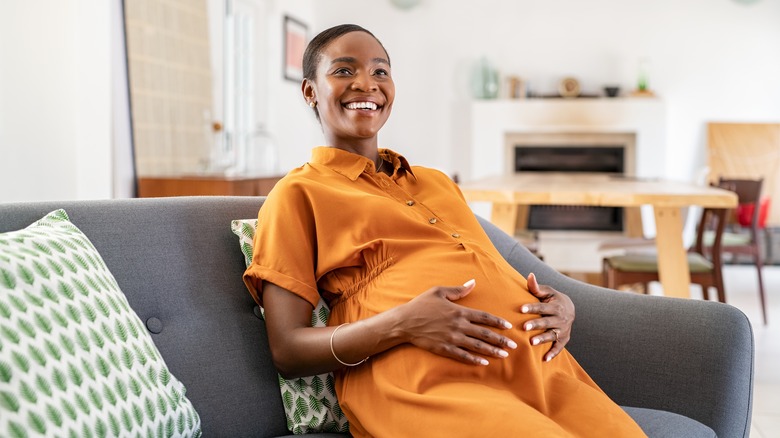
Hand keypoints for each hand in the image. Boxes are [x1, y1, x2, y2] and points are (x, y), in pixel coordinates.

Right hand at [400, 280, 516, 365]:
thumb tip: (473, 282)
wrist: (404, 322)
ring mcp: (452, 338)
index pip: (484, 317)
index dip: (498, 322)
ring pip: (476, 346)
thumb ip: (458, 290)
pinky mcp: (444, 348)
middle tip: (514, 346)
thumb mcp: (439, 291)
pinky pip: (463, 356)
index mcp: (459, 311)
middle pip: (484, 334)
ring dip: (492, 351)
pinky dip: (474, 360)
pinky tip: (484, 363)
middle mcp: (458, 326)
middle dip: (500, 340)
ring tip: (504, 355)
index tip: (508, 326)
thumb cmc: (421, 305)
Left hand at [521, 273, 574, 361]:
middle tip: (524, 327)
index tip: (521, 309)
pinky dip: (553, 353)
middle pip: (547, 322)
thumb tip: (530, 275)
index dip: (532, 307)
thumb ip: (536, 287)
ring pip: (552, 335)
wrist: (569, 309)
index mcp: (556, 305)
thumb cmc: (552, 299)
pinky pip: (559, 347)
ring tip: (531, 343)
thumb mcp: (547, 292)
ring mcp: (563, 330)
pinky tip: (544, 359)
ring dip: (542, 339)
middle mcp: (561, 318)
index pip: (542, 307)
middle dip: (536, 324)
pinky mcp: (564, 339)